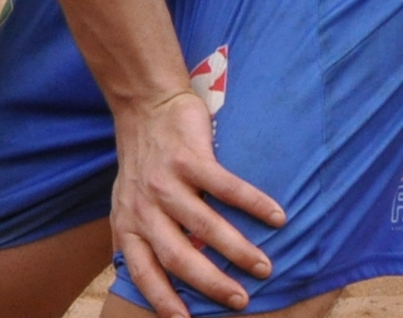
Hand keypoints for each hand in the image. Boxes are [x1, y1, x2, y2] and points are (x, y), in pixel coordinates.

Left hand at [107, 88, 284, 317]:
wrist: (144, 105)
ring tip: (265, 268)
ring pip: (205, 226)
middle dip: (212, 283)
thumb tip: (140, 277)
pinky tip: (277, 217)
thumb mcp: (126, 202)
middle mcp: (145, 205)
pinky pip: (226, 187)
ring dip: (239, 250)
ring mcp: (166, 181)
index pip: (144, 270)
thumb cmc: (141, 161)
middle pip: (179, 256)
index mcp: (129, 222)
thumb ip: (135, 236)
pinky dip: (254, 204)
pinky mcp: (188, 157)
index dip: (163, 299)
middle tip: (242, 300)